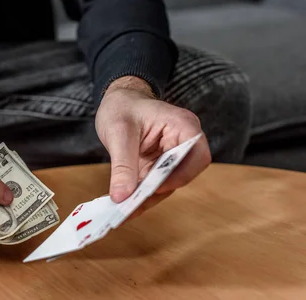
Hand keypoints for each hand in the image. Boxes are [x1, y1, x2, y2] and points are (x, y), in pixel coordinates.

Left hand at [96, 76, 211, 218]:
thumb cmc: (122, 107)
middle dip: (155, 193)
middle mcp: (183, 143)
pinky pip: (153, 186)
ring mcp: (171, 158)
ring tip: (121, 213)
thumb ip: (122, 165)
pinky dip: (138, 196)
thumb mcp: (118, 132)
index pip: (196, 157)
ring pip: (166, 186)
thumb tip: (121, 197)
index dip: (179, 176)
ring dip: (145, 200)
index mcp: (183, 126)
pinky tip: (121, 206)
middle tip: (129, 209)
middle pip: (180, 176)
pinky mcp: (158, 168)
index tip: (153, 188)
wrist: (117, 101)